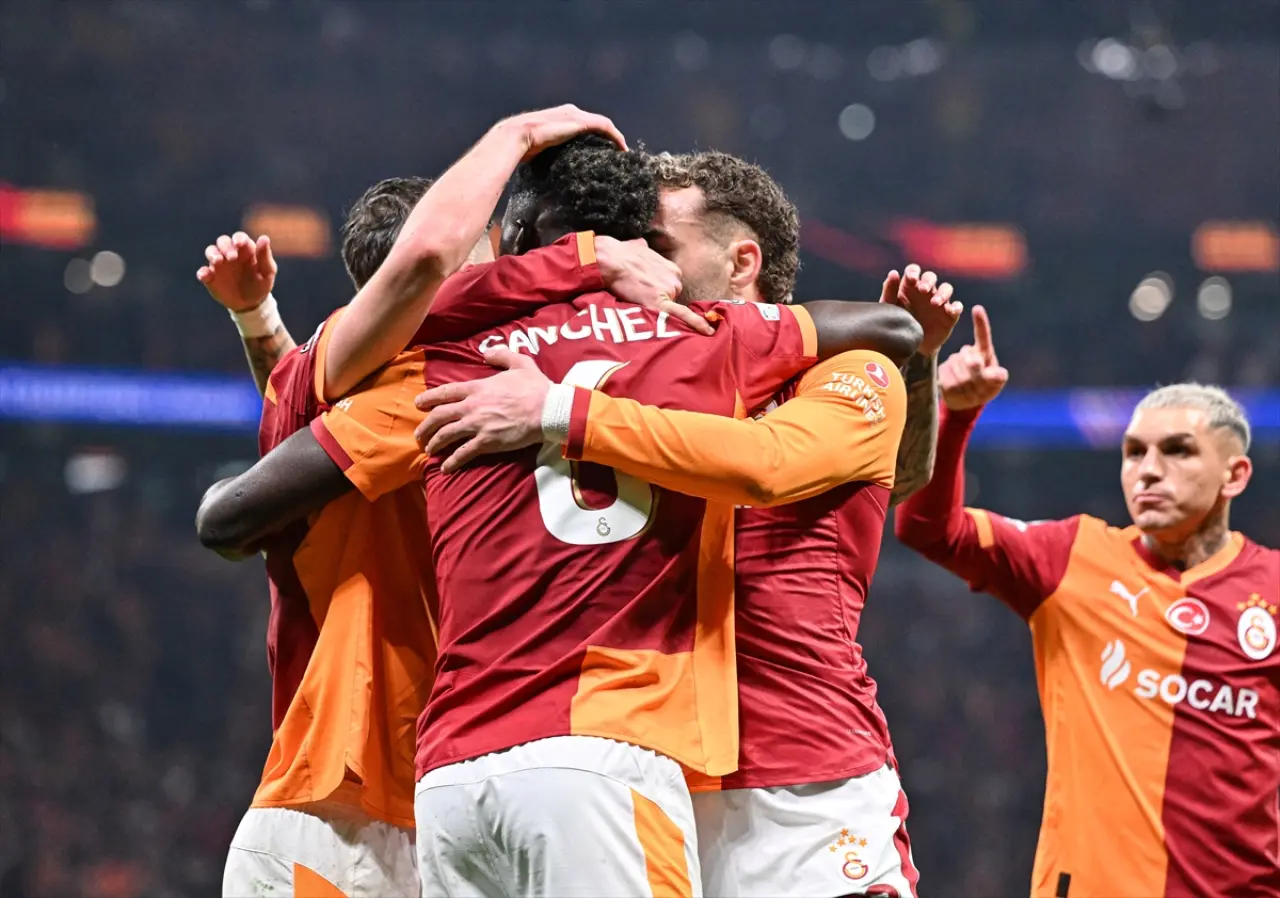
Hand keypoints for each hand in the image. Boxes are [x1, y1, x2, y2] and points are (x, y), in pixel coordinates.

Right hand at [197, 232, 276, 311]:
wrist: (251, 304)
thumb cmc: (261, 284)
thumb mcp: (267, 272)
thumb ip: (264, 256)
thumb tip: (264, 238)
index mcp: (245, 250)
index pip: (239, 237)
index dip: (238, 238)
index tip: (239, 244)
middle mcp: (230, 253)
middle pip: (223, 241)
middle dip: (225, 246)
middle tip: (231, 257)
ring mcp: (219, 265)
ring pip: (210, 251)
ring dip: (212, 254)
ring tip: (217, 261)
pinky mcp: (210, 277)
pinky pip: (203, 272)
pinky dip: (202, 272)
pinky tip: (205, 276)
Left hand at [413, 348, 550, 471]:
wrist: (548, 410)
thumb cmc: (536, 388)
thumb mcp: (520, 363)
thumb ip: (501, 355)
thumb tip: (486, 352)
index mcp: (477, 388)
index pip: (445, 392)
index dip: (428, 398)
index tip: (418, 404)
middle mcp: (472, 406)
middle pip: (439, 416)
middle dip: (425, 426)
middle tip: (419, 434)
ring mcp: (477, 425)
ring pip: (446, 435)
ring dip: (434, 443)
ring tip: (428, 450)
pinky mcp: (487, 442)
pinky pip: (463, 453)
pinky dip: (451, 461)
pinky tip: (444, 468)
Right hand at [497, 104, 626, 160]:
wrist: (516, 136)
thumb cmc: (521, 148)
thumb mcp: (539, 151)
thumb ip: (548, 156)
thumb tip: (546, 178)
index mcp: (559, 119)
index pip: (582, 126)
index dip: (594, 138)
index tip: (602, 153)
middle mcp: (569, 113)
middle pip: (595, 124)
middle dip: (607, 138)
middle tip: (616, 154)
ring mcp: (575, 115)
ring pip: (603, 124)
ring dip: (614, 137)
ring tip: (622, 152)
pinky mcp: (581, 122)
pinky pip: (605, 127)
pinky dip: (616, 137)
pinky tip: (623, 148)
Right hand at [594, 236, 711, 335]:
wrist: (611, 260)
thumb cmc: (620, 253)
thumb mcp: (638, 246)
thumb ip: (644, 250)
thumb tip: (638, 246)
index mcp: (671, 267)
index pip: (672, 286)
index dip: (661, 292)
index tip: (652, 293)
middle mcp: (675, 278)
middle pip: (673, 298)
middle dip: (660, 301)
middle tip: (640, 296)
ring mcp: (669, 290)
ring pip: (671, 308)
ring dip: (658, 309)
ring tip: (639, 302)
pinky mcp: (661, 302)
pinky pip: (681, 315)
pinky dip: (696, 323)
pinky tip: (707, 332)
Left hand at [882, 263, 961, 356]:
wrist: (910, 348)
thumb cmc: (897, 323)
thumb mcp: (889, 309)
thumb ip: (889, 291)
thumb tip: (893, 272)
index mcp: (910, 287)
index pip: (913, 270)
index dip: (914, 271)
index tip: (911, 279)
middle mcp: (926, 291)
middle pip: (931, 277)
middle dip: (928, 281)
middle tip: (923, 290)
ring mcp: (939, 302)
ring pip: (946, 289)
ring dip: (942, 293)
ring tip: (934, 303)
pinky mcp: (949, 315)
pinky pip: (957, 307)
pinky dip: (956, 307)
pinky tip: (950, 311)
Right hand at [938, 305, 1008, 409]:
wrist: (963, 402)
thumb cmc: (983, 391)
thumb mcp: (994, 387)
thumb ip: (997, 380)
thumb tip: (1001, 374)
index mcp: (984, 353)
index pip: (982, 337)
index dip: (980, 323)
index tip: (977, 309)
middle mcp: (969, 353)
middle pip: (970, 358)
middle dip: (975, 373)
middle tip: (978, 387)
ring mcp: (955, 361)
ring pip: (959, 370)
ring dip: (965, 384)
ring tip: (969, 391)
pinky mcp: (943, 370)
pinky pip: (948, 378)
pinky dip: (954, 387)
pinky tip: (957, 391)